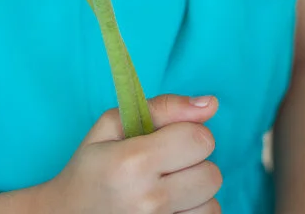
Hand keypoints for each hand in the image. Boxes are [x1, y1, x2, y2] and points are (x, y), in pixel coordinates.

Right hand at [36, 94, 221, 213]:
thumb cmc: (92, 167)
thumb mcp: (113, 124)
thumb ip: (163, 108)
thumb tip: (211, 102)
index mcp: (134, 162)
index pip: (199, 140)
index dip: (189, 131)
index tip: (170, 137)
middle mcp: (150, 200)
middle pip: (212, 174)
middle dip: (194, 163)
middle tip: (167, 164)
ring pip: (212, 203)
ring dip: (195, 192)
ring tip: (166, 188)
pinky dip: (193, 212)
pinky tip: (170, 207)